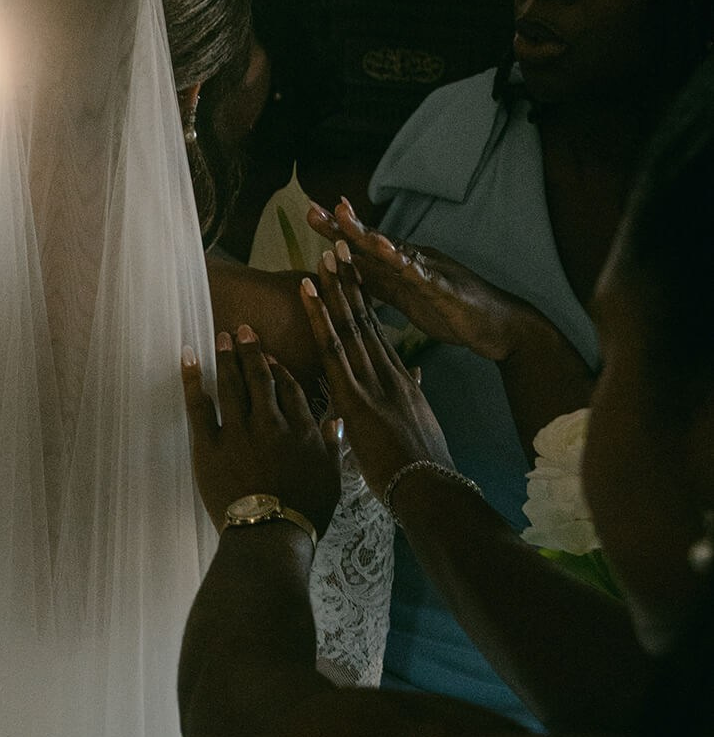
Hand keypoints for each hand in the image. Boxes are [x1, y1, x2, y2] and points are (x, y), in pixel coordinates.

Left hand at [182, 325, 342, 535]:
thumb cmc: (304, 513)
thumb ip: (332, 446)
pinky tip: (188, 355)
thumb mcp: (331, 479)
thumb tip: (335, 422)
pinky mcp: (210, 446)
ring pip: (232, 384)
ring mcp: (238, 432)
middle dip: (251, 350)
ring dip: (227, 356)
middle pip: (260, 378)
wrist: (271, 534)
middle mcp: (271, 423)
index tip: (270, 357)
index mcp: (301, 430)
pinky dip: (192, 378)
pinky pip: (198, 405)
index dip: (280, 369)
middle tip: (243, 329)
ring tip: (222, 336)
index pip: (290, 389)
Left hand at [299, 253, 452, 499]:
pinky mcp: (357, 395)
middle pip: (364, 321)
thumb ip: (413, 395)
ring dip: (333, 289)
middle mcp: (389, 373)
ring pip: (348, 325)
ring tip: (321, 258)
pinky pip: (333, 347)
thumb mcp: (419, 424)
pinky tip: (308, 293)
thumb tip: (414, 377)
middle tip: (337, 249)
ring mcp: (373, 381)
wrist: (429, 488)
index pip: (377, 334)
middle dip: (350, 284)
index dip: (364, 304)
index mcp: (401, 381)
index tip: (353, 278)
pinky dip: (319, 317)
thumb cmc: (421, 468)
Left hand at [305, 199, 530, 362]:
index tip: (312, 216)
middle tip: (313, 210)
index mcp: (402, 267)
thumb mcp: (406, 299)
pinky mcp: (443, 287)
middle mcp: (413, 261)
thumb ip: (381, 285)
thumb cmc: (453, 312)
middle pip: (372, 241)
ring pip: (392, 250)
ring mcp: (429, 271)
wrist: (497, 326)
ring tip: (344, 218)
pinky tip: (387, 251)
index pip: (364, 248)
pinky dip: (403, 262)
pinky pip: (421, 273)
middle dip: (342, 226)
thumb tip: (350, 277)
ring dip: (367, 234)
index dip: (338, 233)